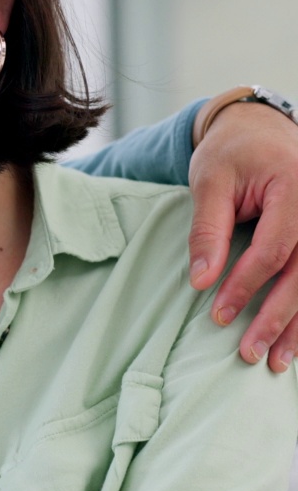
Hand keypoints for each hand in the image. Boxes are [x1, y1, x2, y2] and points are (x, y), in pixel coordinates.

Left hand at [189, 100, 297, 371]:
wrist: (257, 128)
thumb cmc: (230, 152)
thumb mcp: (209, 182)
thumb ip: (207, 231)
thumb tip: (202, 282)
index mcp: (296, 187)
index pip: (274, 248)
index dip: (246, 285)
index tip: (218, 315)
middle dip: (279, 317)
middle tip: (252, 354)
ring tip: (280, 362)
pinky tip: (297, 338)